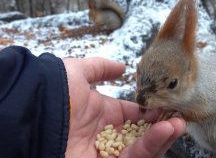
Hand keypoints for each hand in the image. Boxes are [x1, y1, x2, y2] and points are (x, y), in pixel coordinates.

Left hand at [63, 57, 185, 157]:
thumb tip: (122, 68)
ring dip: (163, 136)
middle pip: (141, 133)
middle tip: (178, 116)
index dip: (150, 111)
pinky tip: (167, 130)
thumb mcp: (78, 71)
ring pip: (142, 147)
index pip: (133, 114)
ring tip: (179, 123)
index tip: (166, 104)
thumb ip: (101, 68)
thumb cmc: (55, 90)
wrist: (36, 112)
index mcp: (102, 114)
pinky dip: (152, 145)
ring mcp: (107, 151)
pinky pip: (135, 157)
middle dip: (161, 126)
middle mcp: (106, 134)